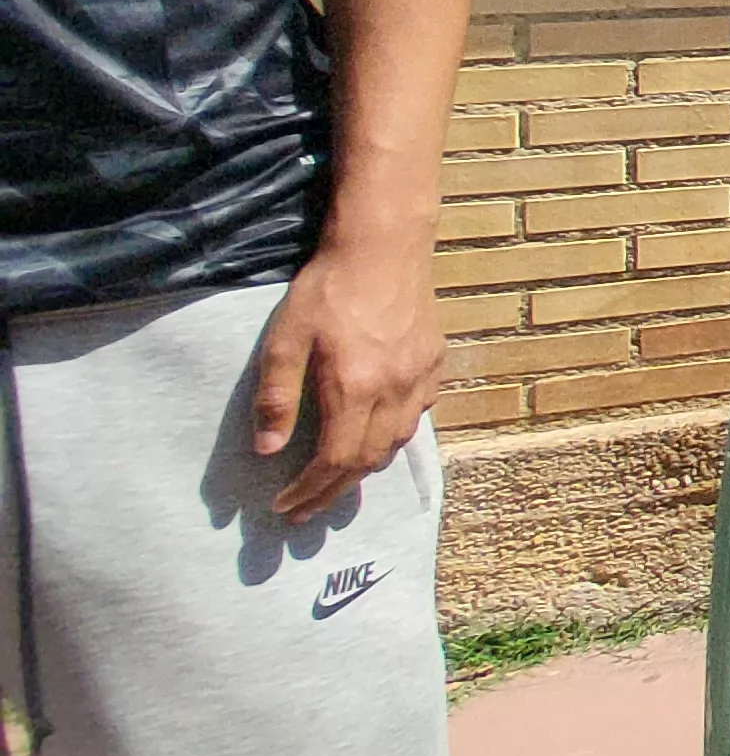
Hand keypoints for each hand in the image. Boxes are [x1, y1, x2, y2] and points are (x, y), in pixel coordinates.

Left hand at [253, 238, 441, 524]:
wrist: (383, 245)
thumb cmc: (327, 288)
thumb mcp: (285, 338)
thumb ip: (277, 396)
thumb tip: (268, 450)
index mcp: (355, 388)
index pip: (334, 461)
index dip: (309, 490)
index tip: (285, 506)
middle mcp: (394, 391)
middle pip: (368, 461)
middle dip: (334, 492)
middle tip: (306, 509)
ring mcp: (420, 377)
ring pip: (398, 441)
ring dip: (365, 466)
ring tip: (337, 477)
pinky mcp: (435, 362)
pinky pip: (418, 413)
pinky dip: (394, 433)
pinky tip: (376, 428)